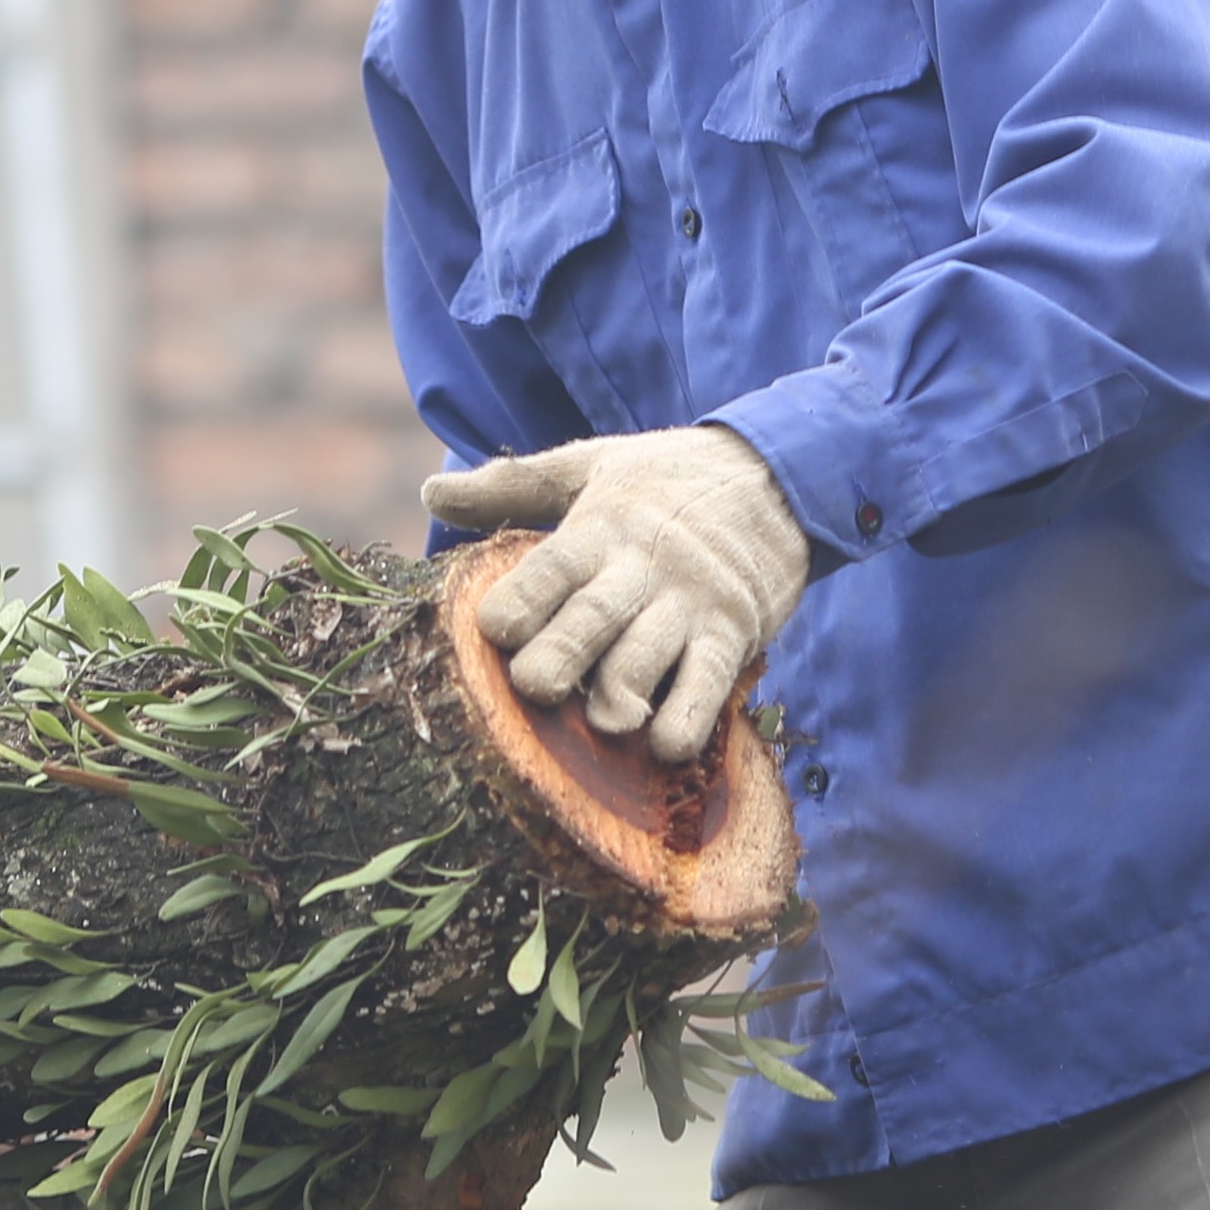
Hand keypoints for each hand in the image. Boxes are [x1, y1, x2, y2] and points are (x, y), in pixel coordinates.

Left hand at [421, 425, 811, 767]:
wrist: (779, 475)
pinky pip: (709, 685)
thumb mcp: (591, 465)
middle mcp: (641, 568)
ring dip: (620, 698)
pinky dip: (687, 719)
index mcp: (598, 528)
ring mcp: (689, 604)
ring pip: (646, 660)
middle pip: (592, 620)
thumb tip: (429, 492)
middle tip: (535, 688)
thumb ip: (513, 486)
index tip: (493, 629)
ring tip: (603, 721)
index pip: (551, 567)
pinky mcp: (733, 632)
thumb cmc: (668, 479)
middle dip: (560, 658)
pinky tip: (665, 744)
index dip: (521, 600)